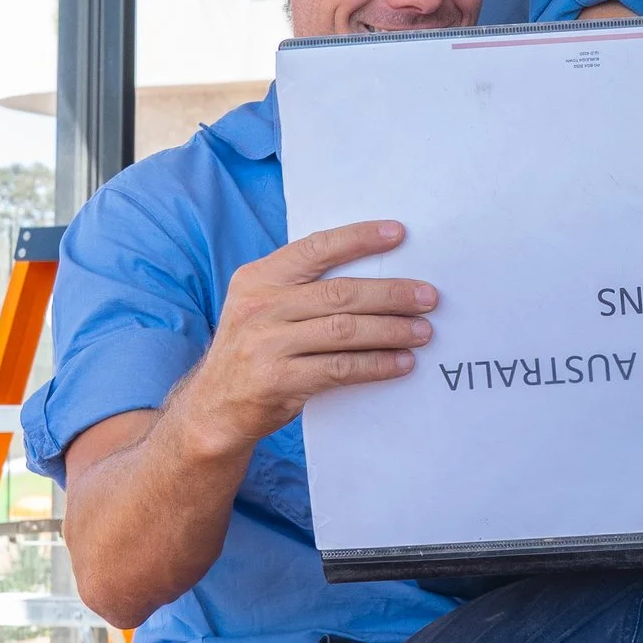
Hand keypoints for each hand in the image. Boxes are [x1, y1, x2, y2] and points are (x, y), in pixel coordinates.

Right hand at [180, 222, 436, 451]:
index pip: (315, 248)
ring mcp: (267, 344)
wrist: (214, 408)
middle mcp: (260, 307)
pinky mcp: (278, 381)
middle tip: (428, 297)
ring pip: (344, 330)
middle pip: (340, 293)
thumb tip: (374, 274)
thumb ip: (302, 288)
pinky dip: (376, 364)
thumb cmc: (253, 351)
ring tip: (422, 332)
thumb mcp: (262, 308)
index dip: (359, 238)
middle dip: (391, 293)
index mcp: (258, 279)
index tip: (399, 234)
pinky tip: (401, 362)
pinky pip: (339, 368)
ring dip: (391, 330)